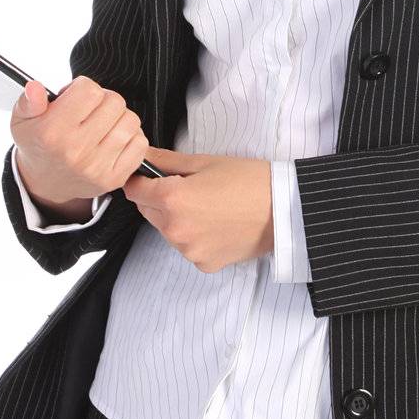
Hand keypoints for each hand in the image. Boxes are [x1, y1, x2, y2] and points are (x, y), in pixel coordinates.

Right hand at [10, 76, 148, 211]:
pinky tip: (114, 138)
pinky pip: (140, 144)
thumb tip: (35, 87)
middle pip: (114, 102)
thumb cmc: (39, 144)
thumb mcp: (23, 120)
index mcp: (52, 132)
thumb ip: (28, 101)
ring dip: (120, 117)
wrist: (46, 182)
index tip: (75, 97)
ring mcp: (97, 167)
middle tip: (91, 110)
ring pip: (130, 121)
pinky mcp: (114, 178)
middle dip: (104, 100)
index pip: (90, 91)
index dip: (84, 87)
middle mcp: (76, 151)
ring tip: (103, 123)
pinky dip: (131, 137)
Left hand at [122, 146, 274, 273]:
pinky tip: (217, 224)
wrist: (283, 209)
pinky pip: (187, 247)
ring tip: (208, 206)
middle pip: (148, 212)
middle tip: (189, 187)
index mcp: (172, 199)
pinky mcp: (204, 263)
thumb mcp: (205, 161)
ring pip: (167, 231)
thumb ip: (166, 160)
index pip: (134, 191)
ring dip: (176, 219)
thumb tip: (141, 154)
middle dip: (159, 199)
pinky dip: (195, 237)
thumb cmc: (248, 180)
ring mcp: (189, 250)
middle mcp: (175, 229)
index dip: (140, 180)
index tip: (151, 175)